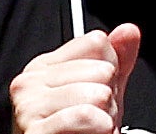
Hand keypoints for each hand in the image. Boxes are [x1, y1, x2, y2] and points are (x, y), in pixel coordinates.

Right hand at [7, 26, 140, 133]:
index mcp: (43, 66)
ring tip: (90, 127)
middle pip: (103, 70)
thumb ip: (118, 57)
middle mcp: (30, 82)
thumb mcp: (103, 87)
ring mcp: (28, 107)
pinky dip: (98, 129)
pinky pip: (83, 116)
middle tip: (93, 116)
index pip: (96, 41)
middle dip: (109, 97)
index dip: (109, 68)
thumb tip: (128, 30)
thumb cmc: (81, 129)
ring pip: (98, 94)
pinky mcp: (34, 131)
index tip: (95, 89)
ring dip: (106, 117)